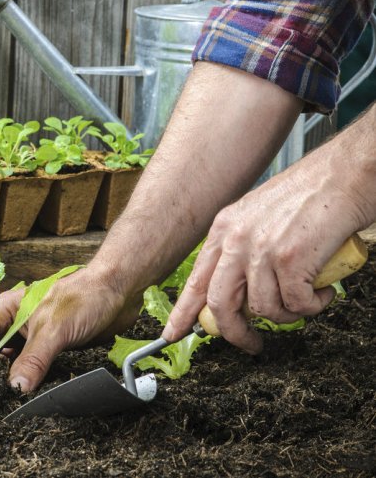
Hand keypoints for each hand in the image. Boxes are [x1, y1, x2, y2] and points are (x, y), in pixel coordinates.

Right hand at [0, 267, 141, 391]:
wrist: (119, 291)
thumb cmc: (84, 297)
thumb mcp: (53, 330)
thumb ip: (33, 359)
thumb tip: (14, 389)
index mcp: (7, 309)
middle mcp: (16, 324)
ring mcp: (33, 338)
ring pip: (10, 363)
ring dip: (6, 380)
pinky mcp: (50, 350)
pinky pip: (32, 369)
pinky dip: (27, 382)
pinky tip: (25, 396)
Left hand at [163, 157, 367, 352]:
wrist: (345, 174)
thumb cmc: (311, 195)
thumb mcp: (259, 217)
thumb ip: (243, 250)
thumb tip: (241, 292)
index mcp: (224, 229)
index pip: (196, 280)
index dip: (183, 312)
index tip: (173, 334)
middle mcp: (236, 239)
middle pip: (219, 303)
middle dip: (234, 332)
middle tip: (251, 344)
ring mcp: (261, 249)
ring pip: (263, 309)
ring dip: (288, 315)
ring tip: (306, 299)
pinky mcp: (290, 259)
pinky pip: (296, 304)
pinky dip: (313, 306)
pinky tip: (323, 290)